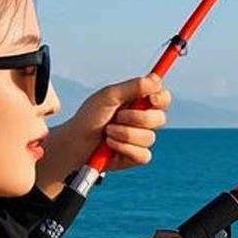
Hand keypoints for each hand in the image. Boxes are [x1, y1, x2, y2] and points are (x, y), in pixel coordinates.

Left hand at [34, 74, 171, 195]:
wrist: (75, 143)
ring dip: (125, 134)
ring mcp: (140, 139)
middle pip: (159, 118)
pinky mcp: (136, 157)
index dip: (161, 98)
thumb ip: (133, 87)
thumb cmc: (90, 117)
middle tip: (118, 116)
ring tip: (108, 132)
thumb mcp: (108, 96)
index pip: (163, 98)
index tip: (150, 98)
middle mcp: (143, 121)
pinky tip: (110, 146)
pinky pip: (143, 154)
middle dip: (137, 118)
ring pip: (149, 137)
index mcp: (139, 102)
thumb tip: (155, 80)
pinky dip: (124, 148)